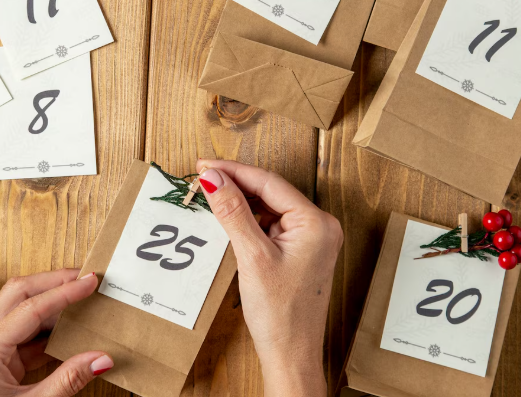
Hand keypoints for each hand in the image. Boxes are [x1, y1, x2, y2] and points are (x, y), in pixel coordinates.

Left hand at [0, 269, 113, 396]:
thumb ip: (68, 380)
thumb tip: (102, 358)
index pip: (30, 307)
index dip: (64, 291)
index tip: (90, 282)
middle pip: (16, 294)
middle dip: (52, 282)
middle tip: (84, 278)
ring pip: (14, 309)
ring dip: (47, 302)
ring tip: (78, 299)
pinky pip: (14, 332)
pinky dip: (40, 328)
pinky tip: (63, 330)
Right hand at [196, 160, 342, 396]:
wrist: (290, 354)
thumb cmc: (279, 313)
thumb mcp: (252, 257)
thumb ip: (233, 213)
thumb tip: (214, 178)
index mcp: (316, 223)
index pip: (269, 182)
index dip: (233, 170)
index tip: (204, 165)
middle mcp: (319, 226)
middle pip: (270, 192)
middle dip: (235, 184)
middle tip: (201, 179)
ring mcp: (311, 239)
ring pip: (268, 207)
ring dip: (240, 202)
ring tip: (209, 197)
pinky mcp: (299, 251)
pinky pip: (270, 224)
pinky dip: (248, 220)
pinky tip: (227, 220)